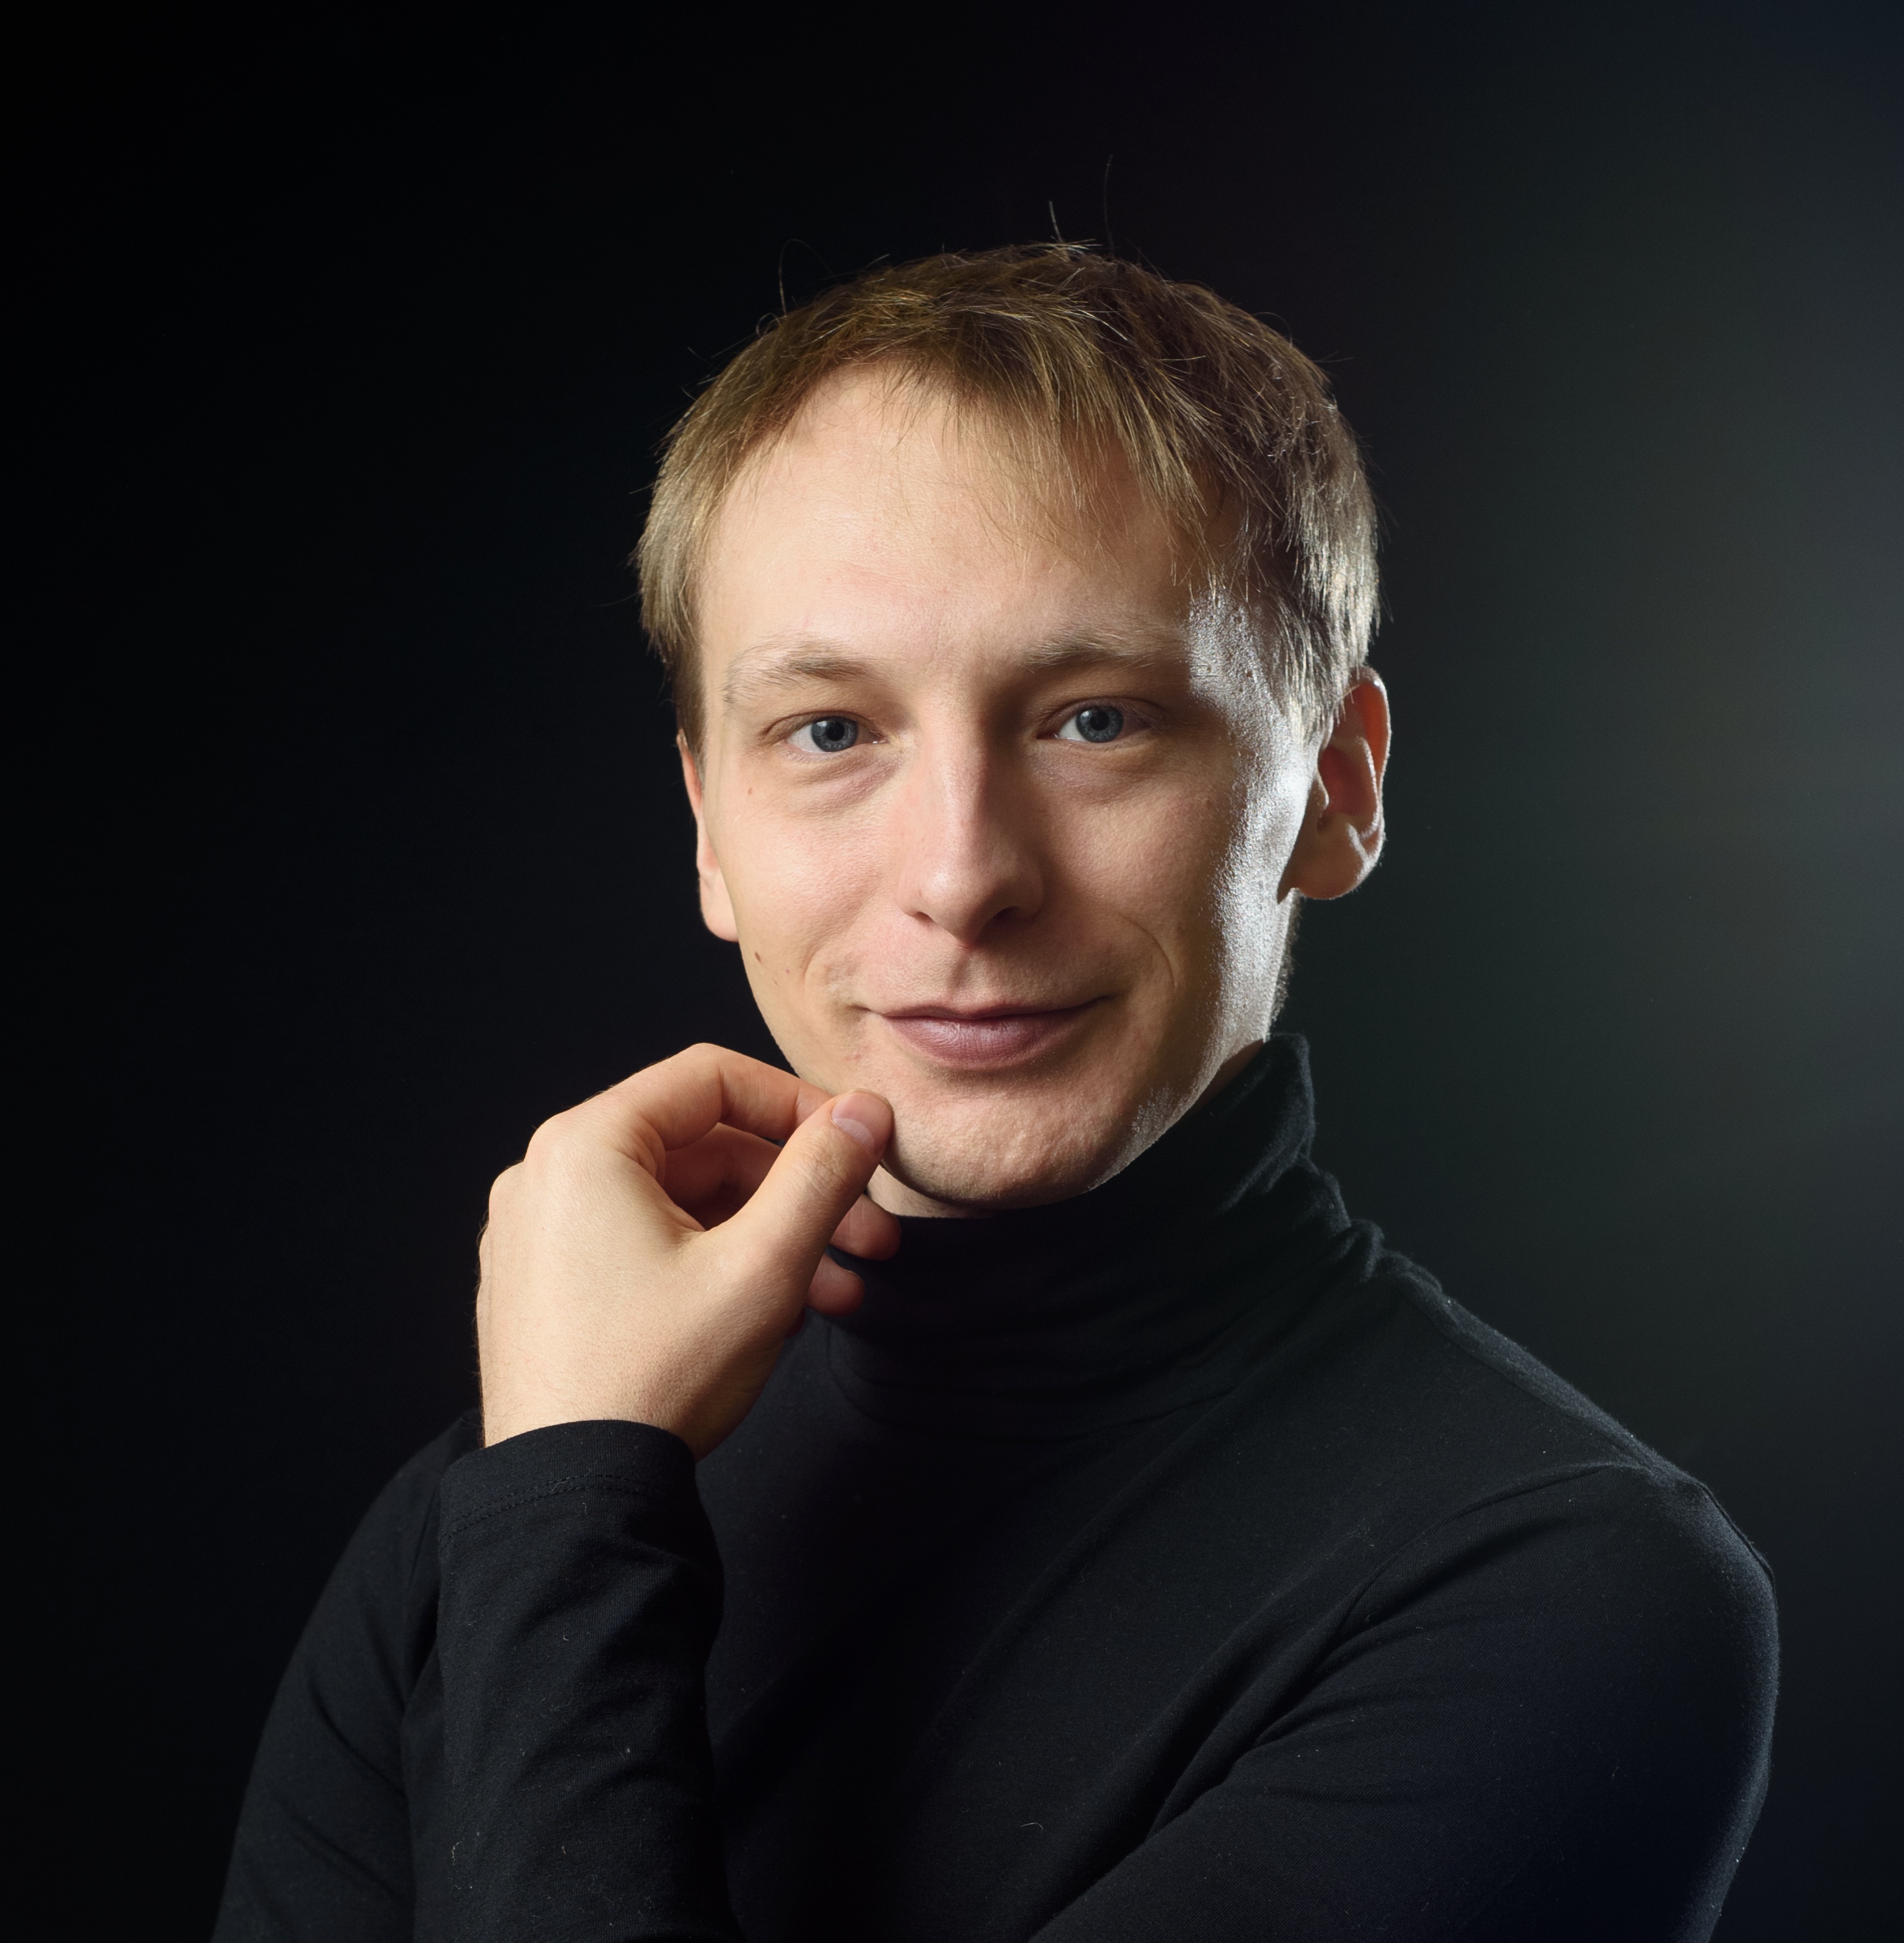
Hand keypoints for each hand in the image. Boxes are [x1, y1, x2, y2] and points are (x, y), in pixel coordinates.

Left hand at [475, 1044, 899, 1456]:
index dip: (800, 1105)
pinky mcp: (548, 1291)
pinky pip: (646, 1248)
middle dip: (799, 1192)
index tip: (859, 1144)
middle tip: (871, 1235)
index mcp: (584, 1148)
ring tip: (839, 1294)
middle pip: (701, 1149)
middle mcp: (548, 1179)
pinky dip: (715, 1266)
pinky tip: (779, 1314)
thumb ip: (821, 1176)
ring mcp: (541, 1238)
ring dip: (769, 1238)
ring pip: (682, 1206)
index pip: (711, 1079)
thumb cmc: (655, 1382)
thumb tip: (863, 1112)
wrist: (575, 1505)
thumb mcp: (764, 1268)